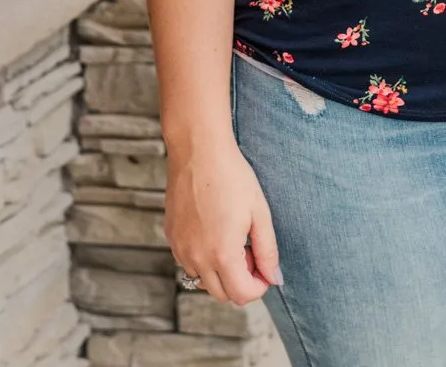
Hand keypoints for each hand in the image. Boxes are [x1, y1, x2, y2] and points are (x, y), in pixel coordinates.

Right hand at [164, 134, 283, 303]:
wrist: (199, 151)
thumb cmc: (232, 177)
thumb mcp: (259, 212)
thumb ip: (268, 250)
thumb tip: (274, 278)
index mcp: (222, 253)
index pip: (242, 295)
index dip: (259, 285)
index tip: (265, 267)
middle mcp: (196, 258)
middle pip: (222, 294)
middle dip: (241, 280)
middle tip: (250, 249)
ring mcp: (180, 249)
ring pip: (203, 280)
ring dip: (221, 271)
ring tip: (232, 237)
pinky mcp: (171, 238)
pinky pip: (189, 263)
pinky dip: (204, 258)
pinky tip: (214, 229)